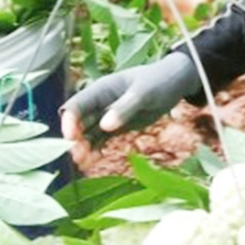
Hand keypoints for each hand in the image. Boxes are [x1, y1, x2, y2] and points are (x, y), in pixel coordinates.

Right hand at [60, 52, 200, 164]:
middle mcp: (99, 103)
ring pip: (88, 133)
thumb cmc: (159, 81)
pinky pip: (100, 139)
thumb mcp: (144, 93)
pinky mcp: (116, 126)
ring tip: (84, 163)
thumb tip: (105, 126)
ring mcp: (107, 115)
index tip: (70, 138)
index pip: (77, 105)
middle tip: (78, 156)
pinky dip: (95, 149)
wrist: (175, 83)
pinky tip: (94, 161)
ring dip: (83, 147)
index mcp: (101, 89)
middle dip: (75, 139)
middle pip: (79, 122)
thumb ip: (125, 108)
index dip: (69, 121)